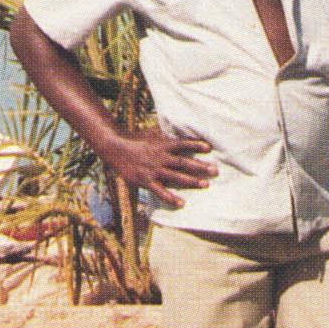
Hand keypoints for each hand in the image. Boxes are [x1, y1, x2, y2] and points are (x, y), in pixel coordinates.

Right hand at [97, 130, 216, 208]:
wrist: (114, 148)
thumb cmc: (134, 139)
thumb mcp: (150, 132)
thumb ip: (164, 132)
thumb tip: (175, 124)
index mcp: (162, 144)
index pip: (182, 144)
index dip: (195, 145)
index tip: (208, 147)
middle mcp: (160, 157)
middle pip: (183, 163)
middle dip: (200, 167)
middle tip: (215, 171)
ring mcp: (154, 170)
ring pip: (176, 177)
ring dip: (192, 181)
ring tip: (206, 184)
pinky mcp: (146, 181)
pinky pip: (160, 191)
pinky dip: (171, 198)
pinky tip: (182, 203)